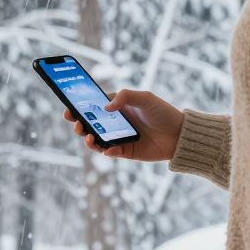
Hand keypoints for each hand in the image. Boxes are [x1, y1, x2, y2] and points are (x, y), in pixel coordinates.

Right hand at [65, 89, 184, 161]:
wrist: (180, 134)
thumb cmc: (163, 112)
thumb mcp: (145, 98)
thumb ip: (124, 97)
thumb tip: (105, 108)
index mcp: (117, 108)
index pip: (94, 106)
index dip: (80, 108)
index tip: (69, 109)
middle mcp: (115, 123)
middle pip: (91, 124)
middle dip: (79, 124)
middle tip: (76, 124)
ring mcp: (119, 138)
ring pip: (97, 140)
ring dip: (89, 140)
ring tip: (89, 138)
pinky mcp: (126, 152)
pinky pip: (111, 152)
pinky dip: (106, 151)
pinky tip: (108, 149)